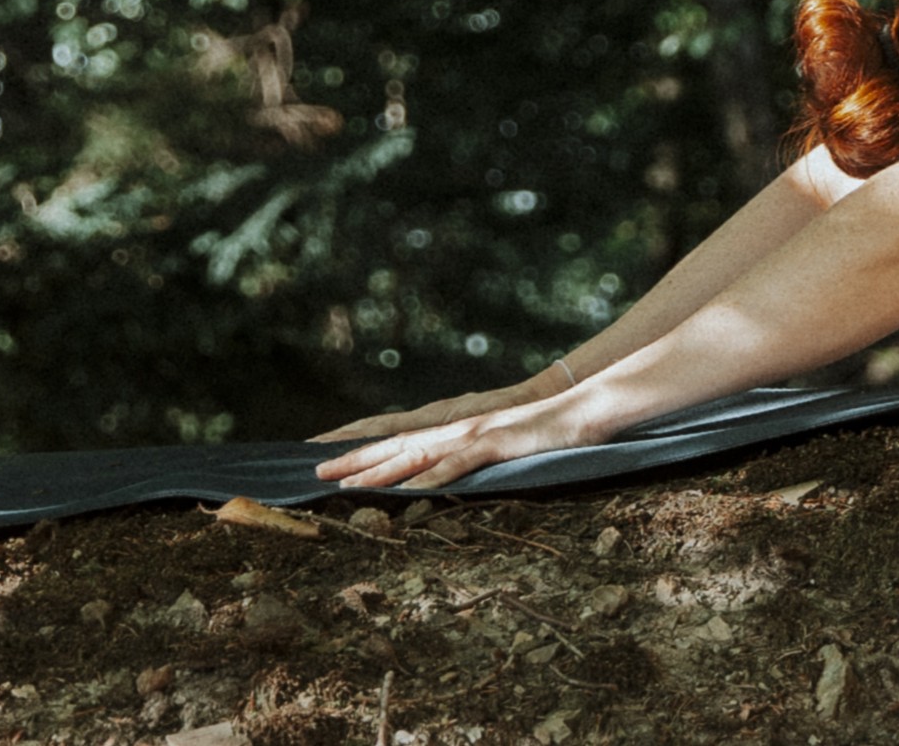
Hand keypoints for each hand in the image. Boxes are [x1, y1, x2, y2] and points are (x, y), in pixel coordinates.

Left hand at [314, 390, 582, 491]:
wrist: (582, 410)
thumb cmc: (541, 434)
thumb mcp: (496, 450)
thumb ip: (467, 460)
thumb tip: (437, 482)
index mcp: (454, 430)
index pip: (399, 439)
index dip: (362, 449)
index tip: (326, 458)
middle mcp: (457, 427)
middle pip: (398, 444)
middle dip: (355, 458)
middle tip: (316, 470)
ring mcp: (475, 434)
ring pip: (419, 452)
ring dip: (381, 468)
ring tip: (348, 481)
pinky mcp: (497, 444)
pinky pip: (459, 463)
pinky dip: (434, 476)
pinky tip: (412, 489)